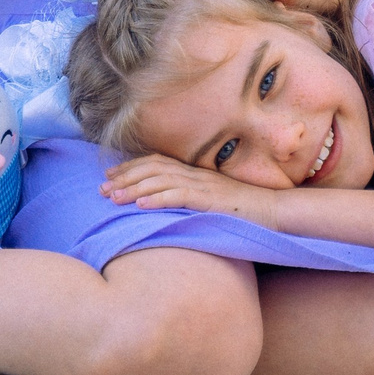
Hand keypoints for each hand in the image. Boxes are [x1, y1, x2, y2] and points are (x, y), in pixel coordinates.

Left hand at [102, 151, 280, 226]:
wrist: (273, 211)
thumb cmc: (244, 211)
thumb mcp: (211, 201)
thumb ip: (190, 199)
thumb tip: (164, 207)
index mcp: (194, 173)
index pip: (156, 163)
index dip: (130, 168)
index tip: (109, 177)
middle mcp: (195, 174)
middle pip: (152, 169)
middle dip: (123, 177)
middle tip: (100, 188)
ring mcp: (203, 185)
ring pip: (160, 181)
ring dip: (133, 189)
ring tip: (112, 198)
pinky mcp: (210, 199)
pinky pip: (180, 196)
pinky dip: (158, 198)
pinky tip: (140, 205)